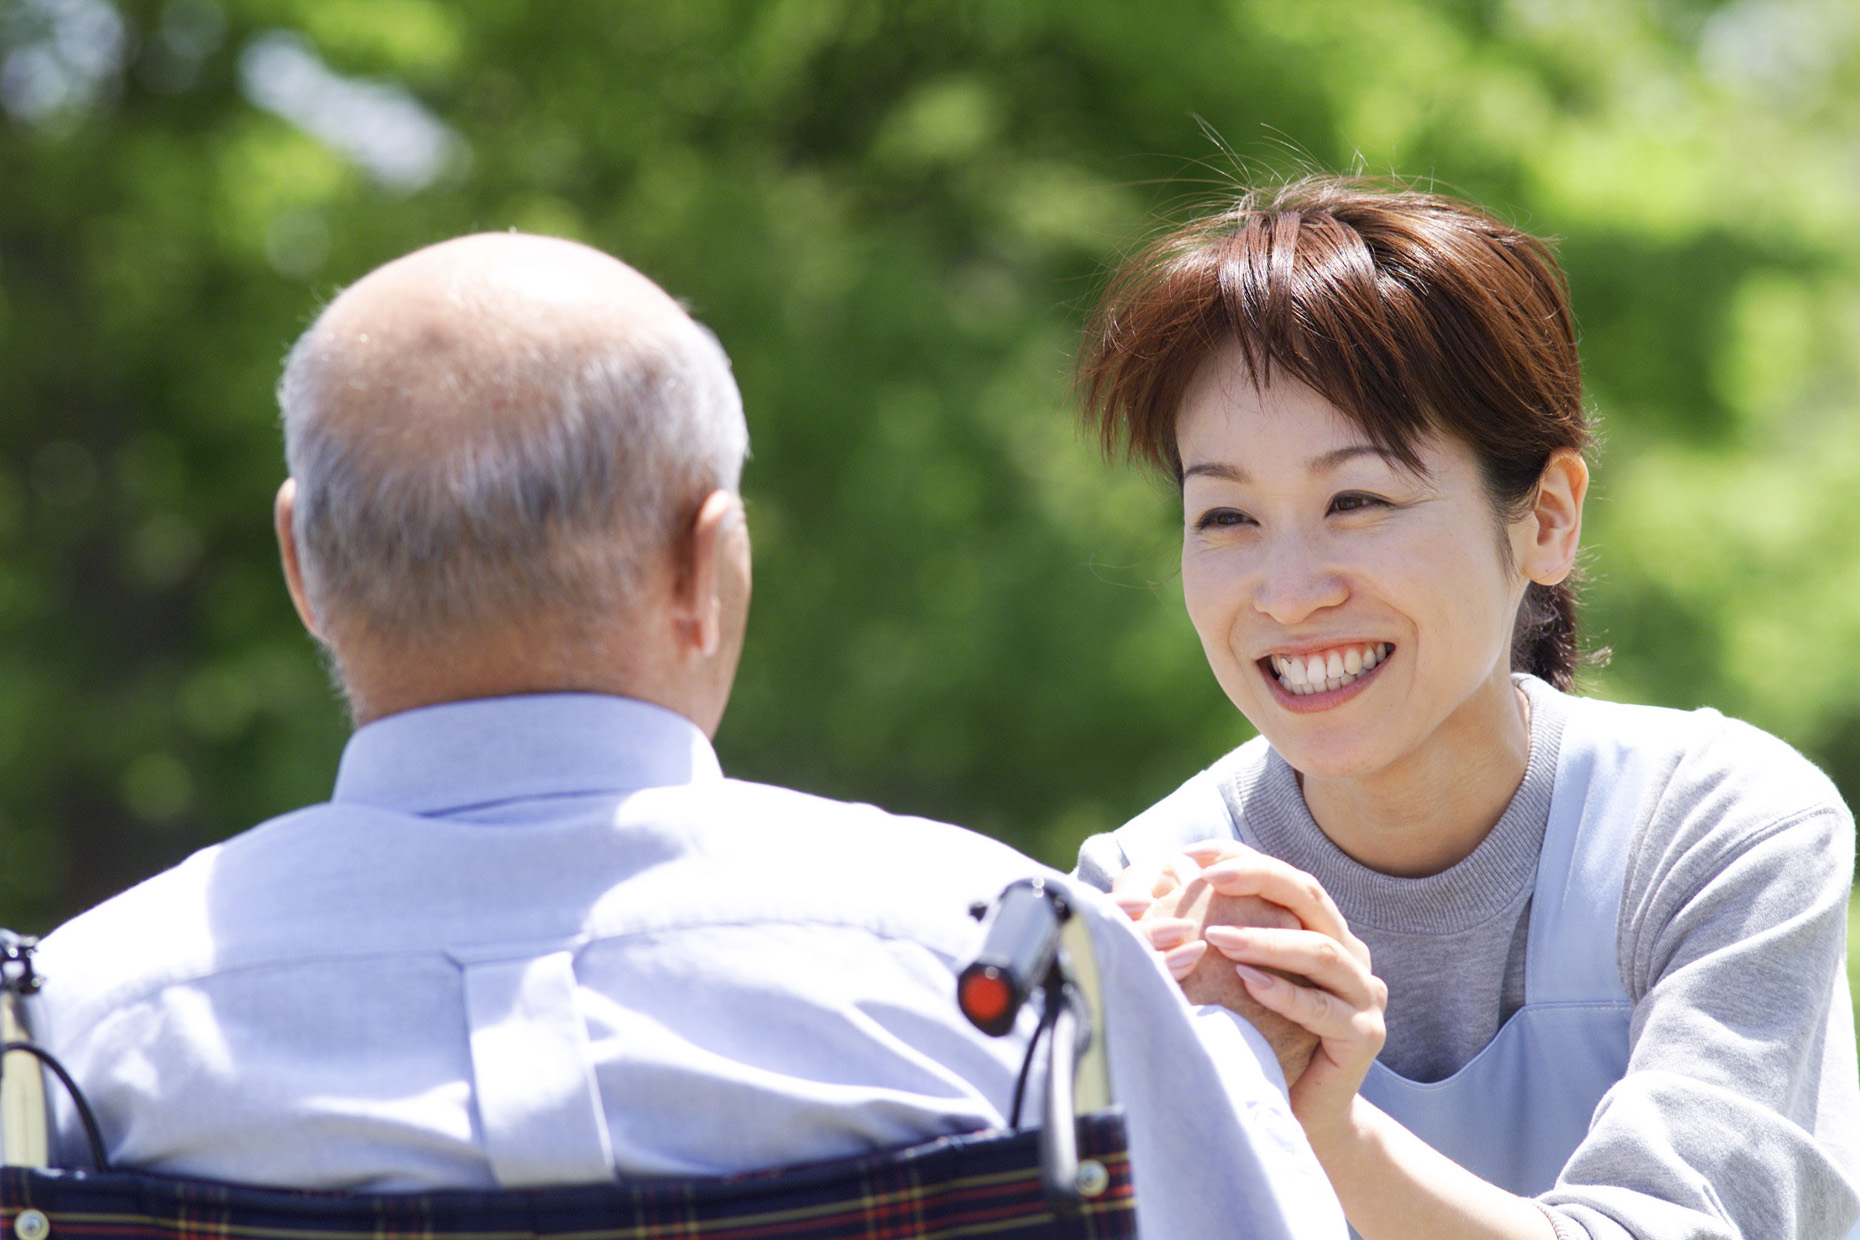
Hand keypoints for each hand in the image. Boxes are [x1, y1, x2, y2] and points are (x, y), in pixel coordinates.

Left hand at [1185, 842, 1386, 1143]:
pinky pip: (1324, 1009)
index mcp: (1324, 929)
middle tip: (1209, 877)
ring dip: (1266, 939)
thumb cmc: (1261, 1038)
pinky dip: (1285, 993)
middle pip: (1309, 897)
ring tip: (1218, 936)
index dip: (1242, 856)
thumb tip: (1167, 875)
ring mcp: (1364, 994)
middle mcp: (1351, 953)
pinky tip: (1247, 983)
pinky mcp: (1364, 1036)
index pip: (1287, 877)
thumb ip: (1218, 932)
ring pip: (1320, 950)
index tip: (1189, 853)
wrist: (1304, 1113)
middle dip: (1258, 878)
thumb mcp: (1236, 979)